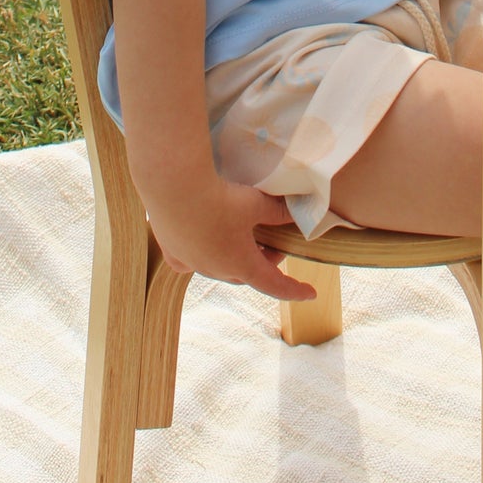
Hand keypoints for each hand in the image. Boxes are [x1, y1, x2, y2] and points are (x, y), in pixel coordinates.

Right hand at [145, 175, 316, 303]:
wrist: (175, 188)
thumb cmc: (220, 199)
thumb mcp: (256, 204)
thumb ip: (277, 211)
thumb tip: (296, 210)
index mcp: (241, 264)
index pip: (274, 285)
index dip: (294, 290)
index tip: (310, 294)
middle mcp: (215, 270)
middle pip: (245, 274)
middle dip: (263, 263)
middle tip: (273, 244)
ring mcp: (191, 262)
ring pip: (217, 267)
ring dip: (233, 258)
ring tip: (240, 238)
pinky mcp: (171, 250)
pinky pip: (189, 260)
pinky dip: (201, 254)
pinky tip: (201, 240)